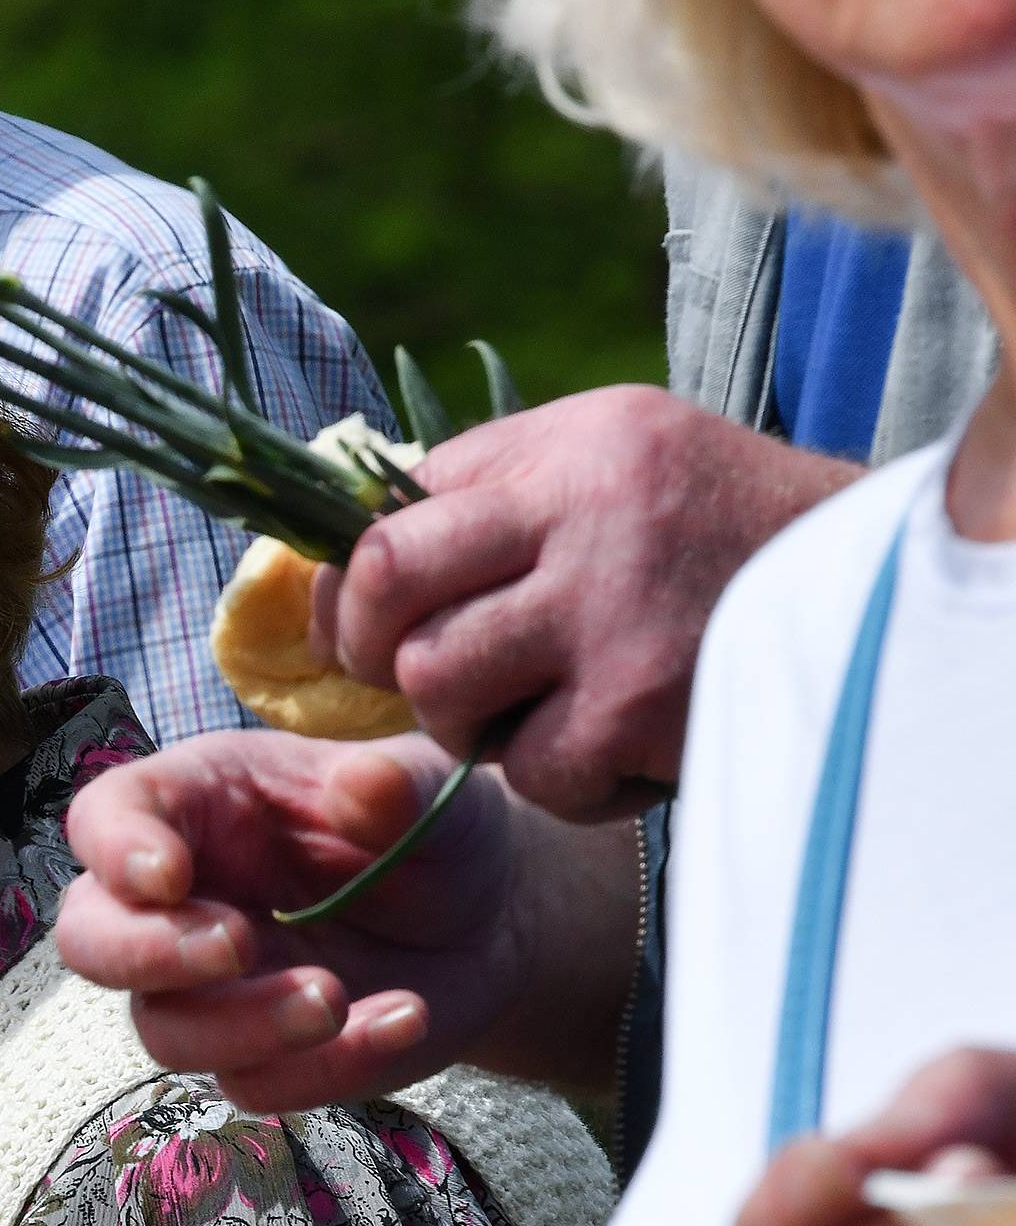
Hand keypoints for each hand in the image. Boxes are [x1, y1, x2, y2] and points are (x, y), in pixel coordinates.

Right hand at [58, 728, 638, 1111]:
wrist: (489, 926)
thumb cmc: (434, 833)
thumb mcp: (435, 791)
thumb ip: (399, 785)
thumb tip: (363, 785)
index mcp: (200, 804)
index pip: (108, 817)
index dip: (116, 847)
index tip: (167, 873)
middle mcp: (183, 900)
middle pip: (92, 940)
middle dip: (146, 952)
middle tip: (238, 945)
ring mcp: (209, 990)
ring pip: (165, 1030)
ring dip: (244, 1025)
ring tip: (337, 997)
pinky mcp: (256, 1058)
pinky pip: (257, 1084)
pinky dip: (327, 1066)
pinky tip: (404, 1018)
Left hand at [309, 389, 860, 818]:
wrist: (876, 599)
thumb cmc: (721, 542)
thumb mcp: (619, 469)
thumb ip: (501, 495)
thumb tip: (352, 562)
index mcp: (572, 445)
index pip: (393, 505)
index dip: (350, 585)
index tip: (359, 629)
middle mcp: (587, 509)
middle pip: (388, 585)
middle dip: (378, 653)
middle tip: (423, 681)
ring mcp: (612, 608)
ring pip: (441, 687)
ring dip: (473, 725)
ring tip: (544, 712)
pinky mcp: (639, 704)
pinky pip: (531, 771)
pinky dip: (564, 780)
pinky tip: (621, 748)